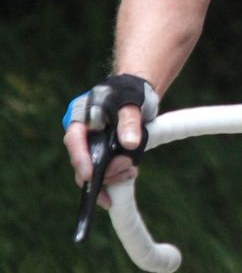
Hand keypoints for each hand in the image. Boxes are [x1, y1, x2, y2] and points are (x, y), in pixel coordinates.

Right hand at [63, 74, 158, 206]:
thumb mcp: (129, 104)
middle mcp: (83, 136)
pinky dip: (115, 178)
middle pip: (83, 161)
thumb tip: (130, 144)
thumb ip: (130, 121)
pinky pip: (105, 173)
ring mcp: (92, 147)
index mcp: (80, 118)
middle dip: (103, 171)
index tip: (89, 175)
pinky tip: (128, 176)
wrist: (136, 95)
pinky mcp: (104, 156)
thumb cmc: (129, 95)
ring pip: (94, 171)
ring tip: (131, 171)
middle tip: (126, 168)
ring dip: (112, 176)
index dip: (79, 159)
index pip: (74, 140)